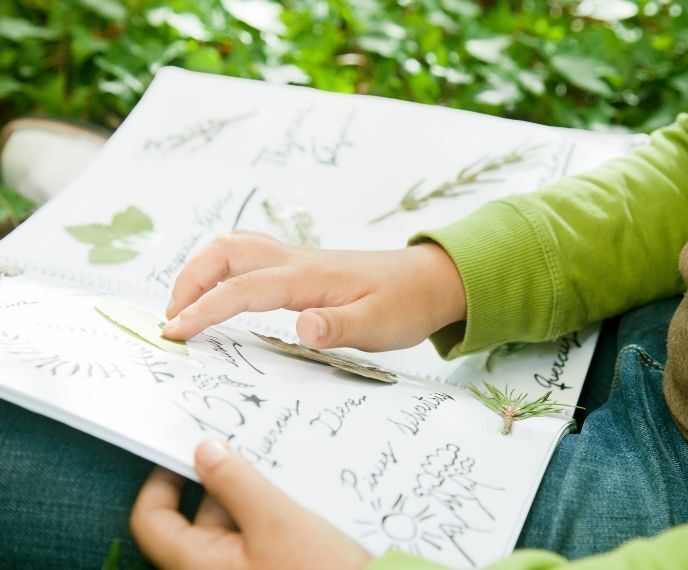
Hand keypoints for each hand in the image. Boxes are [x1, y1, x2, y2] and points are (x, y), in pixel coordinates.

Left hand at [131, 439, 372, 569]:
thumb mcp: (275, 519)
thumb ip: (235, 482)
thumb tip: (203, 450)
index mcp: (197, 564)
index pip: (153, 521)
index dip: (161, 482)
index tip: (182, 450)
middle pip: (197, 519)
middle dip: (220, 481)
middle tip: (247, 444)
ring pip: (231, 526)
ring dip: (250, 496)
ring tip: (279, 468)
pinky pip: (255, 538)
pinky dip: (267, 514)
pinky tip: (296, 496)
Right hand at [161, 232, 465, 351]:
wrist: (428, 280)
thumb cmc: (405, 304)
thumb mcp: (378, 325)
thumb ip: (339, 328)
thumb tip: (300, 327)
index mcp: (308, 278)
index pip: (242, 289)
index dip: (203, 309)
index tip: (174, 333)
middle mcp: (295, 260)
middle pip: (225, 252)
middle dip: (188, 281)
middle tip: (171, 321)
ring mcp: (296, 258)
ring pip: (234, 247)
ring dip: (201, 270)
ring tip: (185, 307)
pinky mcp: (300, 265)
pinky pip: (248, 254)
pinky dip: (220, 268)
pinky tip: (220, 292)